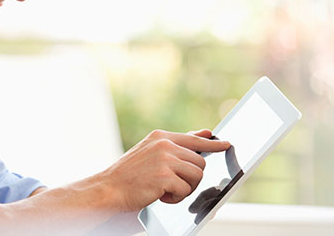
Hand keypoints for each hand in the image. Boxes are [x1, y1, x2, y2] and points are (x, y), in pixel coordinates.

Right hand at [100, 129, 229, 210]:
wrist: (108, 188)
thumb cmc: (128, 175)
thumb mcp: (151, 152)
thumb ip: (176, 145)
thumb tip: (203, 135)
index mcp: (160, 137)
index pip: (193, 139)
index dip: (212, 144)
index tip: (226, 144)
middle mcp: (164, 144)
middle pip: (199, 162)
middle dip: (191, 177)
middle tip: (173, 185)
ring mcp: (165, 159)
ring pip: (197, 175)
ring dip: (185, 188)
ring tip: (166, 190)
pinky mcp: (165, 176)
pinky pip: (186, 190)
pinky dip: (175, 198)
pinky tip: (160, 196)